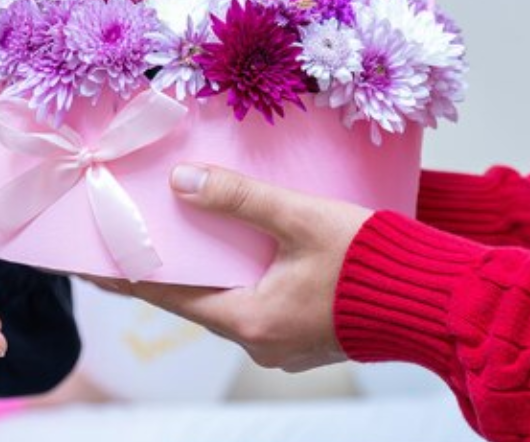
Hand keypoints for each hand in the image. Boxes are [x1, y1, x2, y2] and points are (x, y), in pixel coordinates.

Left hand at [89, 164, 370, 371]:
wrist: (437, 299)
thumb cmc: (373, 260)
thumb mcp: (300, 217)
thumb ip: (240, 198)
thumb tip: (182, 183)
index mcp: (250, 321)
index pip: (168, 295)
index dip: (128, 274)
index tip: (92, 261)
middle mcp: (261, 343)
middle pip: (196, 300)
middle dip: (166, 271)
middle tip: (133, 242)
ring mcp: (286, 345)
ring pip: (229, 303)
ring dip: (208, 275)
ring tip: (183, 241)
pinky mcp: (308, 336)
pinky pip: (258, 307)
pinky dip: (241, 281)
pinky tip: (241, 255)